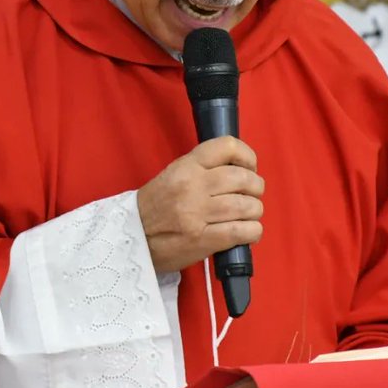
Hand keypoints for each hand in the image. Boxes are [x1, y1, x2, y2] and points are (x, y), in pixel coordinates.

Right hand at [137, 137, 264, 273]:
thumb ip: (203, 168)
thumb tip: (240, 169)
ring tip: (249, 215)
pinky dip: (252, 231)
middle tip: (252, 195)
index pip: (227, 147)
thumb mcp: (173, 174)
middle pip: (243, 179)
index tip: (249, 167)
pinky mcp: (203, 240)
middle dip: (256, 187)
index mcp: (186, 167)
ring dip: (255, 211)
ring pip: (247, 206)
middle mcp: (193, 186)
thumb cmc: (155, 206)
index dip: (248, 156)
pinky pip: (242, 231)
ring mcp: (197, 214)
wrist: (131, 238)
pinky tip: (247, 232)